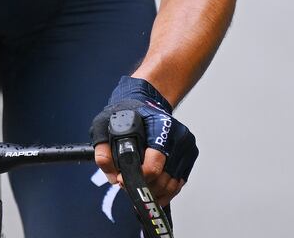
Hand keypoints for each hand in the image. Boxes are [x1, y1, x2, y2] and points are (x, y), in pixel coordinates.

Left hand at [90, 76, 197, 205]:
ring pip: (172, 184)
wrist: (146, 102)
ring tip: (138, 190)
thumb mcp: (105, 123)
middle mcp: (178, 136)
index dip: (138, 177)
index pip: (155, 163)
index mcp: (160, 126)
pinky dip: (165, 191)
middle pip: (163, 178)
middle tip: (128, 187)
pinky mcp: (189, 155)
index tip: (123, 180)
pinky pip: (178, 182)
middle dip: (144, 187)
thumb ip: (103, 149)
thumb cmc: (127, 113)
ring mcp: (186, 146)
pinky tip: (152, 191)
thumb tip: (113, 176)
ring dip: (155, 192)